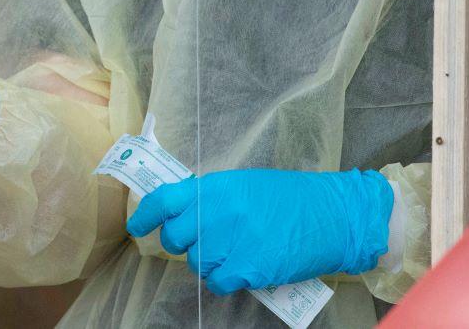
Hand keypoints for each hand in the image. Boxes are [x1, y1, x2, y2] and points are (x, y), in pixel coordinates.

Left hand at [126, 168, 393, 294]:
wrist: (332, 215)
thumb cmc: (289, 197)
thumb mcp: (243, 184)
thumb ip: (210, 197)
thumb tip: (183, 212)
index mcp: (214, 188)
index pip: (164, 201)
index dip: (145, 216)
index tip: (137, 227)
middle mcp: (216, 214)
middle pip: (175, 238)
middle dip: (181, 243)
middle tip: (199, 242)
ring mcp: (231, 243)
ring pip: (196, 263)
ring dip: (208, 262)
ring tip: (232, 252)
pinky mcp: (248, 269)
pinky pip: (218, 283)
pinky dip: (227, 280)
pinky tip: (242, 269)